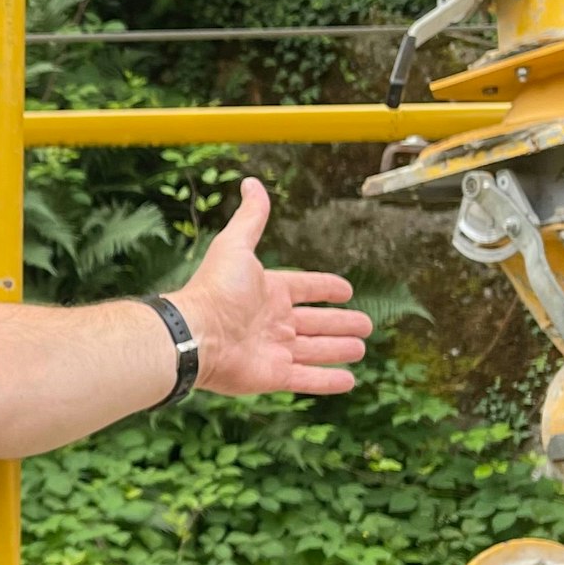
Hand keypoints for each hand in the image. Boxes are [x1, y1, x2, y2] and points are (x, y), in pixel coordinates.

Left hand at [169, 178, 371, 396]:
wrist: (197, 334)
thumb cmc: (215, 290)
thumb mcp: (236, 245)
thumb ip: (250, 218)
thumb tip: (252, 183)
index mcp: (268, 292)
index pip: (304, 288)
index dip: (324, 288)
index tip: (345, 290)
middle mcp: (272, 321)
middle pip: (315, 322)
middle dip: (339, 323)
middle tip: (366, 325)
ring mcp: (273, 350)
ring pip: (315, 350)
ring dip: (337, 349)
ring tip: (360, 348)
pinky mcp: (273, 376)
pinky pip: (307, 379)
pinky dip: (328, 381)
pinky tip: (349, 380)